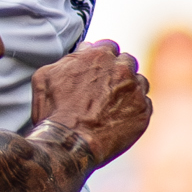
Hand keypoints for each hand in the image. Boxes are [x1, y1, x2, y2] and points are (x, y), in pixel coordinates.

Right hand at [27, 40, 150, 166]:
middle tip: (107, 88)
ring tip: (115, 105)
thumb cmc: (54, 112)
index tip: (99, 69)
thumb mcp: (46, 76)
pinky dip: (135, 109)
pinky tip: (121, 118)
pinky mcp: (143, 112)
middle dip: (118, 72)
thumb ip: (68, 59)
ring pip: (140, 82)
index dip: (103, 58)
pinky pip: (145, 104)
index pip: (109, 47)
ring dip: (130, 89)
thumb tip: (83, 50)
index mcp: (99, 56)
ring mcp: (135, 90)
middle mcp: (122, 68)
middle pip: (127, 62)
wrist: (68, 144)